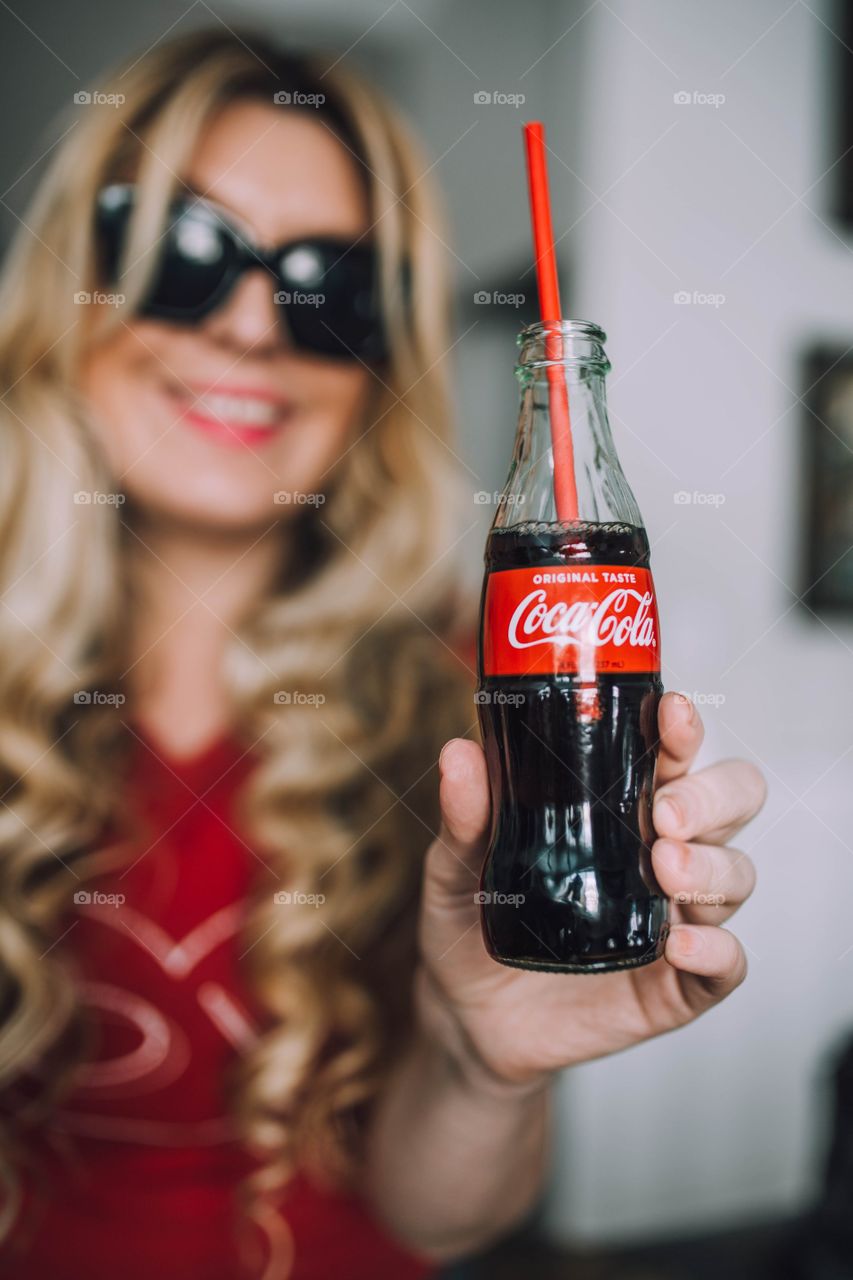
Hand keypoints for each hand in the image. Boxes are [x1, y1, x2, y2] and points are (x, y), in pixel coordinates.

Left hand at [416, 692, 765, 1090]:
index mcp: (619, 803)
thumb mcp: (456, 863)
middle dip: (713, 796)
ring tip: (666, 868)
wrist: (465, 1014)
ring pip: (736, 874)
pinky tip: (680, 944)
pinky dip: (717, 952)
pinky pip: (725, 965)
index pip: (675, 752)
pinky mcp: (675, 983)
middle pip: (731, 801)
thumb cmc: (472, 918)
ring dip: (712, 866)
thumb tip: (458, 753)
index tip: (671, 714)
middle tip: (664, 811)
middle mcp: (661, 850)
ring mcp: (675, 916)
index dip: (685, 729)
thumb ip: (465, 814)